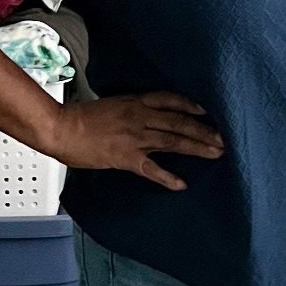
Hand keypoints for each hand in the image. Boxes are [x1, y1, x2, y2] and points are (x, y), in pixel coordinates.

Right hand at [52, 91, 223, 190]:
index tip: (208, 111)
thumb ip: (133, 109)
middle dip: (204, 131)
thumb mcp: (113, 105)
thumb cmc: (82, 117)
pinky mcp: (125, 157)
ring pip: (173, 142)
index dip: (192, 105)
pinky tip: (181, 185)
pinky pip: (151, 169)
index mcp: (136, 102)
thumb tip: (147, 115)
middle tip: (224, 138)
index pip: (171, 100)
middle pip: (179, 122)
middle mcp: (140, 117)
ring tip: (216, 154)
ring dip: (196, 148)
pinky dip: (167, 177)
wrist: (61, 127)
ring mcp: (134, 137)